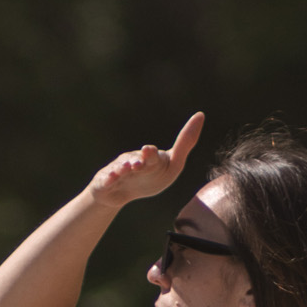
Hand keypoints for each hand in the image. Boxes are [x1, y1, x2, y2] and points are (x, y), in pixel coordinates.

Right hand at [88, 113, 204, 209]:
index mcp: (150, 158)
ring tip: (128, 169)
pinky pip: (106, 180)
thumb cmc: (150, 177)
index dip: (151, 154)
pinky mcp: (105, 181)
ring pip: (121, 168)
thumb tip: (200, 114)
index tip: (150, 151)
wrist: (119, 192)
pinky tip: (110, 178)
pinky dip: (108, 179)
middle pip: (136, 159)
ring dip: (124, 168)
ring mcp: (118, 170)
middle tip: (143, 157)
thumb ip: (185, 144)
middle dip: (139, 159)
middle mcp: (133, 160)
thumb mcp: (172, 165)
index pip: (154, 156)